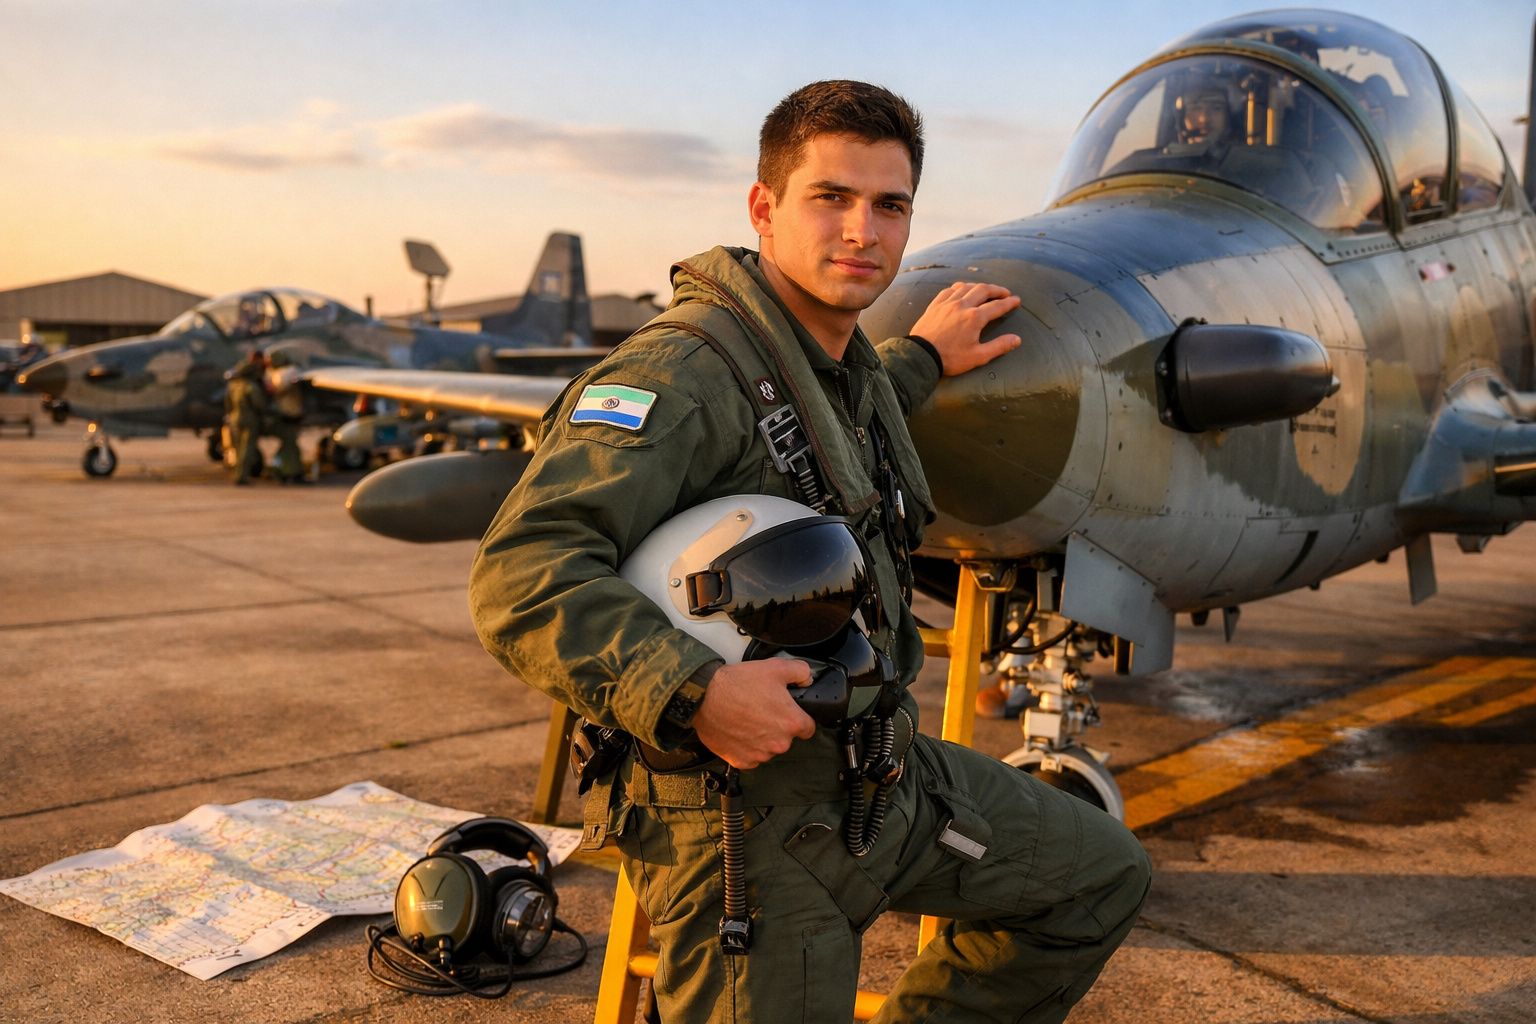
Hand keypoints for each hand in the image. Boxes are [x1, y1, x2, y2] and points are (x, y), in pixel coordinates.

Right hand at [690, 659, 815, 769]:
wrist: (704, 697)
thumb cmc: (737, 684)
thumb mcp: (774, 667)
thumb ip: (800, 671)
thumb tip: (807, 678)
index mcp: (791, 723)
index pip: (808, 728)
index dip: (799, 718)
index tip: (787, 712)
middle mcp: (779, 743)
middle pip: (787, 738)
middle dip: (777, 726)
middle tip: (762, 710)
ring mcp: (760, 755)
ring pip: (768, 748)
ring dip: (762, 737)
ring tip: (747, 719)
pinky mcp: (742, 761)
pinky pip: (751, 756)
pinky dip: (746, 747)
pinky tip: (738, 731)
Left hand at [908, 282, 1022, 375]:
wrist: (921, 356)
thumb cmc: (950, 358)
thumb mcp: (978, 356)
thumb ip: (999, 346)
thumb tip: (1017, 339)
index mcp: (975, 318)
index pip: (997, 306)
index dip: (1009, 302)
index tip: (1017, 300)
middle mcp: (962, 305)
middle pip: (983, 290)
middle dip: (997, 290)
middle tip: (1005, 293)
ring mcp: (947, 303)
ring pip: (966, 286)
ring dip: (978, 286)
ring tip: (986, 290)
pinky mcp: (935, 305)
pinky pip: (949, 290)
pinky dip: (959, 288)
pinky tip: (961, 290)